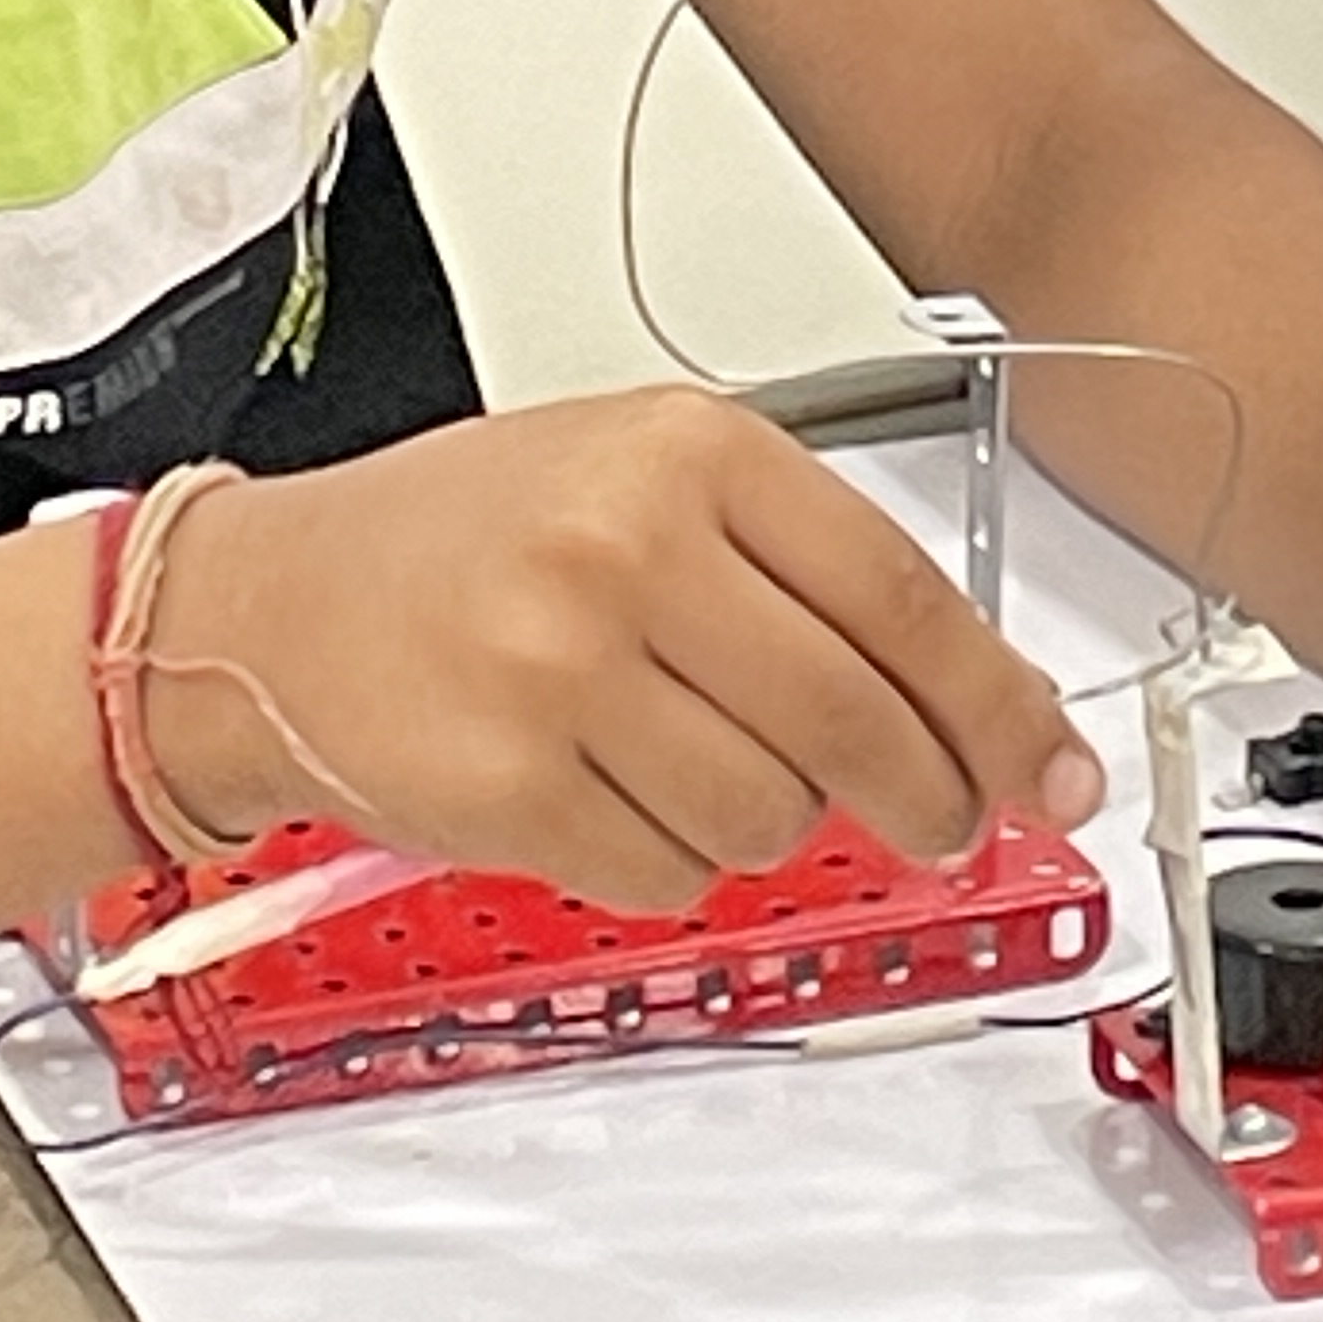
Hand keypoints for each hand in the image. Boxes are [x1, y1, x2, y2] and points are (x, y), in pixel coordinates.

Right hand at [144, 388, 1106, 910]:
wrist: (269, 604)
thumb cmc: (466, 537)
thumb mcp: (638, 478)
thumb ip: (796, 568)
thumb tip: (968, 703)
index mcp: (687, 450)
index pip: (903, 596)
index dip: (1000, 704)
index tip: (1053, 764)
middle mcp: (628, 545)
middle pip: (859, 720)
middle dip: (931, 796)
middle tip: (942, 818)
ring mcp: (563, 667)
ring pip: (772, 811)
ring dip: (768, 818)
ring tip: (686, 757)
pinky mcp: (509, 782)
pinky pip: (670, 871)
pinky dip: (668, 859)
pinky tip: (608, 792)